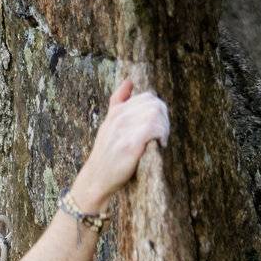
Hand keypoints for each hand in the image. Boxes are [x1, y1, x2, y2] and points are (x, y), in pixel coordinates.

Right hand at [74, 78, 169, 210]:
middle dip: (164, 118)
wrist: (96, 180)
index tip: (159, 128)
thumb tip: (129, 81)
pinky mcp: (130, 144)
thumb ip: (118, 103)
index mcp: (117, 111)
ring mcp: (123, 130)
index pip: (147, 97)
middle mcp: (119, 117)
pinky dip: (161, 135)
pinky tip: (160, 145)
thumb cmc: (106, 156)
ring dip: (164, 127)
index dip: (159, 110)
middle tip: (163, 135)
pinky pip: (153, 128)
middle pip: (154, 103)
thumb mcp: (108, 125)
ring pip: (155, 113)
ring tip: (161, 140)